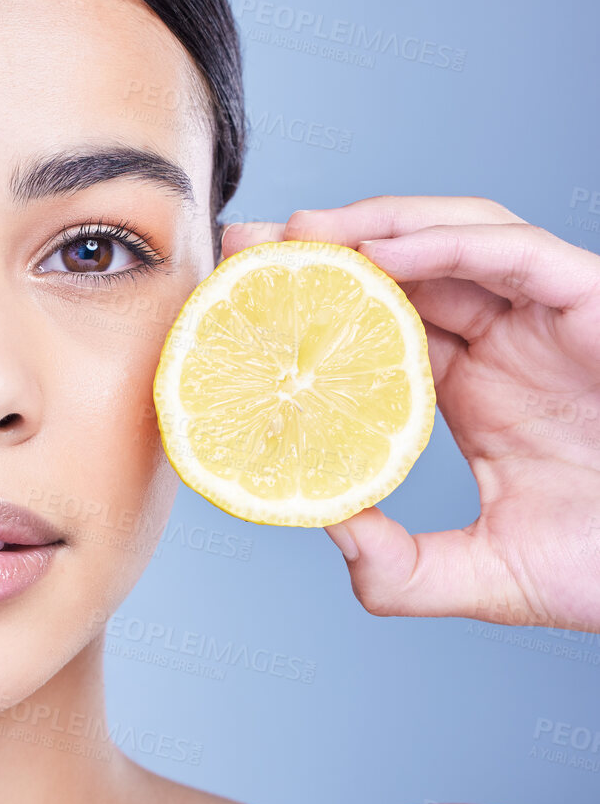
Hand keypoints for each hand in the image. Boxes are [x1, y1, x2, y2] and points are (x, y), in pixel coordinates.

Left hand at [221, 197, 599, 630]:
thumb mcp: (484, 577)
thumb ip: (400, 569)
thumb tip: (328, 530)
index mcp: (475, 391)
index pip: (379, 327)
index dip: (312, 309)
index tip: (238, 305)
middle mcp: (508, 344)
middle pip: (403, 269)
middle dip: (323, 249)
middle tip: (244, 243)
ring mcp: (551, 318)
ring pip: (453, 240)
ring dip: (374, 227)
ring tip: (299, 233)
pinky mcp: (595, 301)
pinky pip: (514, 253)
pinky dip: (446, 241)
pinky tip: (378, 250)